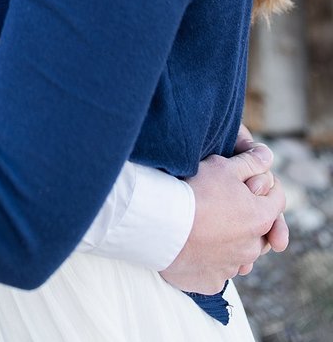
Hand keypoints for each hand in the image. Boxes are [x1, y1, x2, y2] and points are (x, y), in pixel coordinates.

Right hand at [160, 146, 287, 294]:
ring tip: (212, 227)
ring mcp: (231, 268)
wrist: (161, 223)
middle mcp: (251, 248)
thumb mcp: (223, 166)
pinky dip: (212, 261)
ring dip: (234, 243)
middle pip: (262, 232)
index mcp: (260, 218)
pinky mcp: (211, 282)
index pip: (278, 201)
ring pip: (241, 255)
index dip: (268, 186)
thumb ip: (250, 162)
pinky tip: (197, 246)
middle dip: (252, 219)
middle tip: (231, 205)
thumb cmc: (194, 191)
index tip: (255, 179)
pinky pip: (218, 272)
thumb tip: (267, 156)